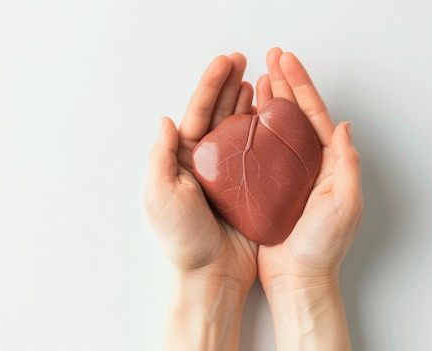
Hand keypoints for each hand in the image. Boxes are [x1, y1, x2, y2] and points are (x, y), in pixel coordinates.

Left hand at [144, 53, 257, 349]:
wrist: (211, 274)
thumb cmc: (183, 240)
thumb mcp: (160, 196)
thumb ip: (162, 156)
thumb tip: (165, 119)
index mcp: (182, 160)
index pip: (197, 113)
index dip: (210, 85)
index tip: (225, 63)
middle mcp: (205, 162)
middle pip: (219, 114)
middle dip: (229, 85)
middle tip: (244, 60)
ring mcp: (229, 174)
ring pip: (239, 129)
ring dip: (247, 102)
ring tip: (258, 81)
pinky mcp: (249, 187)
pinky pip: (258, 153)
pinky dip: (264, 131)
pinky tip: (270, 116)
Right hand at [256, 48, 363, 349]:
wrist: (299, 278)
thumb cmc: (322, 246)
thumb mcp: (344, 204)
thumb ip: (346, 164)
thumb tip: (345, 126)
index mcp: (329, 162)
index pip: (314, 114)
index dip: (300, 85)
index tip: (286, 62)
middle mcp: (309, 164)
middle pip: (295, 114)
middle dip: (284, 83)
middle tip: (271, 58)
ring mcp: (287, 174)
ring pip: (277, 128)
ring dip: (268, 101)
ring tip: (258, 78)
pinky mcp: (269, 187)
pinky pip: (260, 151)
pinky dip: (254, 130)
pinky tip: (244, 117)